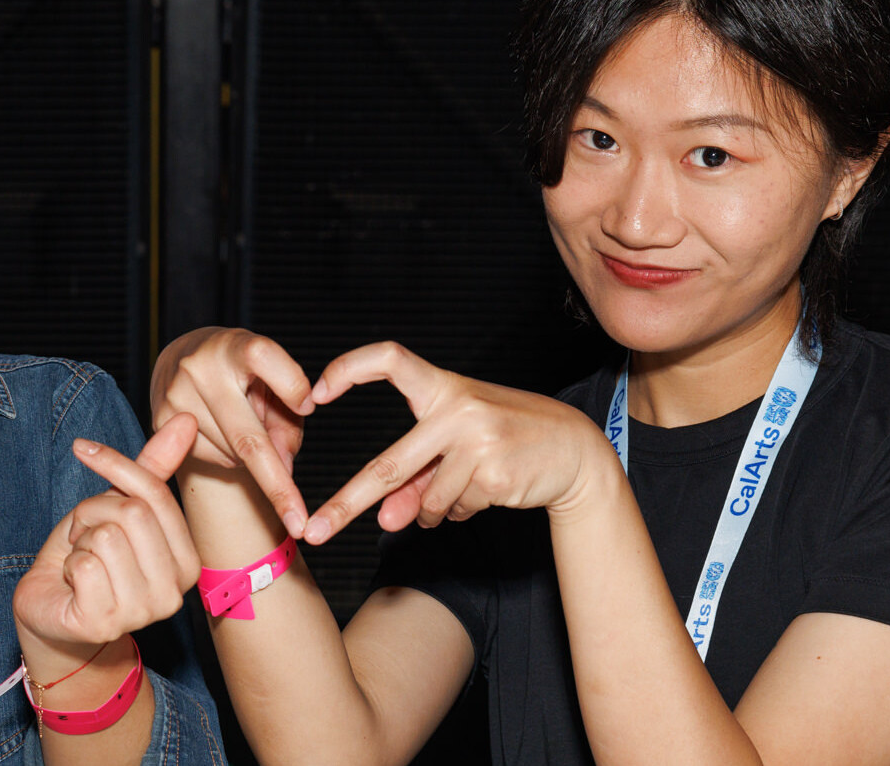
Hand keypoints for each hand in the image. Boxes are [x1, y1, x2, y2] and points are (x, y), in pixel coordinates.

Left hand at [13, 415, 202, 656]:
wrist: (51, 612)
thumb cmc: (89, 558)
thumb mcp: (118, 508)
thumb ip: (151, 470)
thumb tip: (186, 420)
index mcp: (189, 561)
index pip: (155, 495)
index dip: (115, 465)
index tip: (82, 448)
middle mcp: (175, 592)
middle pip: (130, 513)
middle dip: (92, 511)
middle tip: (83, 534)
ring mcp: (143, 612)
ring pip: (106, 537)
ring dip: (80, 540)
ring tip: (81, 560)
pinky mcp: (106, 623)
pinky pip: (85, 565)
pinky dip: (69, 566)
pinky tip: (74, 584)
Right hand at [152, 327, 315, 535]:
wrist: (184, 359)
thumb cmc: (243, 371)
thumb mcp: (271, 379)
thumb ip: (287, 419)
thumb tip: (285, 470)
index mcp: (232, 346)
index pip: (264, 357)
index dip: (291, 384)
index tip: (308, 406)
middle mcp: (199, 368)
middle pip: (248, 437)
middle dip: (278, 486)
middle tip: (302, 524)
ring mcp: (175, 397)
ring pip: (231, 455)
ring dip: (251, 459)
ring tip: (246, 426)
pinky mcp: (159, 423)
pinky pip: (209, 460)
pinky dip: (228, 459)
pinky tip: (224, 433)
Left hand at [300, 341, 616, 544]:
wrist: (574, 450)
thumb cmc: (505, 439)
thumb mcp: (457, 446)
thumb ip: (415, 479)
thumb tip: (384, 521)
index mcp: (443, 387)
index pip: (389, 359)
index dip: (348, 368)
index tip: (315, 393)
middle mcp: (457, 407)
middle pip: (388, 464)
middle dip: (347, 503)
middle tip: (314, 531)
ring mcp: (477, 440)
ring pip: (427, 499)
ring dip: (433, 509)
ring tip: (465, 486)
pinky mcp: (494, 473)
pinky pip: (454, 509)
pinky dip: (459, 511)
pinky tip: (486, 490)